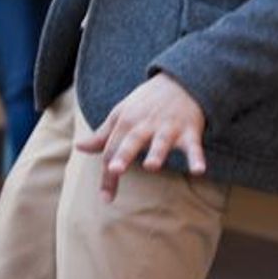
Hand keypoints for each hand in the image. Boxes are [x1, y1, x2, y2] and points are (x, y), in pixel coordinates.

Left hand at [75, 74, 205, 200]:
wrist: (181, 80)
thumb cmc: (146, 103)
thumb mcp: (121, 114)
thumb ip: (102, 134)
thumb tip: (79, 147)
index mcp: (126, 122)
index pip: (112, 149)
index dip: (107, 174)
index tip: (105, 198)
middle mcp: (146, 124)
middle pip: (132, 141)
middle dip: (124, 155)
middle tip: (115, 170)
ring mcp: (168, 127)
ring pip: (162, 142)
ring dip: (157, 153)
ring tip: (151, 166)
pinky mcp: (190, 130)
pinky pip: (194, 146)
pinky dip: (197, 157)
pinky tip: (198, 171)